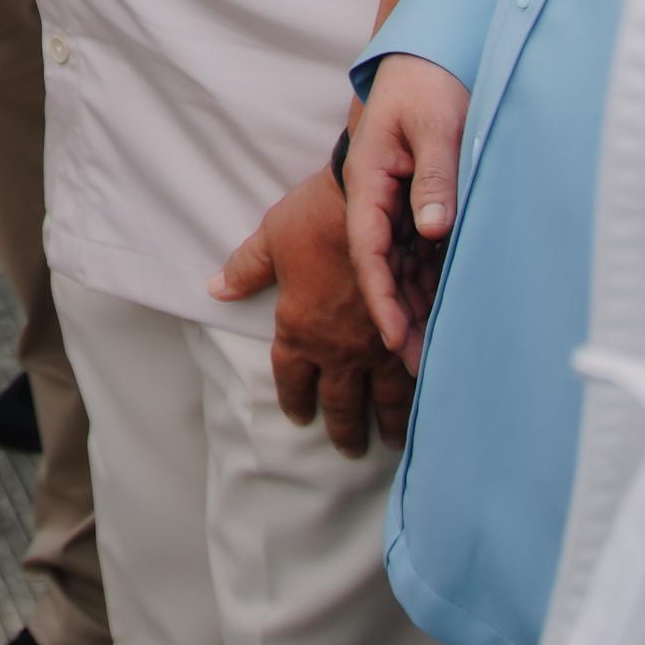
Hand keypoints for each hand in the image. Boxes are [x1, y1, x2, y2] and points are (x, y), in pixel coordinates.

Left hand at [211, 162, 412, 458]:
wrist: (374, 196)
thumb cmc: (318, 214)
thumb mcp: (273, 238)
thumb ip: (246, 268)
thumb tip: (215, 287)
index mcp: (298, 330)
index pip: (293, 380)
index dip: (296, 401)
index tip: (301, 416)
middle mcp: (338, 349)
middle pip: (340, 403)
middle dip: (345, 430)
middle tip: (350, 448)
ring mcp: (379, 346)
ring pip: (386, 401)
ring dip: (388, 426)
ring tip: (392, 443)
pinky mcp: (414, 333)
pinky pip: (418, 379)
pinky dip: (423, 399)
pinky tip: (430, 413)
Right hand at [344, 58, 470, 361]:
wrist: (429, 60)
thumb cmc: (429, 85)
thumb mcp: (435, 125)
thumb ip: (434, 176)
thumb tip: (433, 228)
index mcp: (368, 182)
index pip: (368, 249)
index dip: (381, 296)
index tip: (394, 336)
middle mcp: (376, 201)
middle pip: (381, 271)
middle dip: (398, 320)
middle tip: (420, 369)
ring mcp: (396, 207)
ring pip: (401, 269)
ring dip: (416, 311)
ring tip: (435, 359)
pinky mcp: (417, 207)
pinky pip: (421, 255)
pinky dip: (431, 287)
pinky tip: (446, 319)